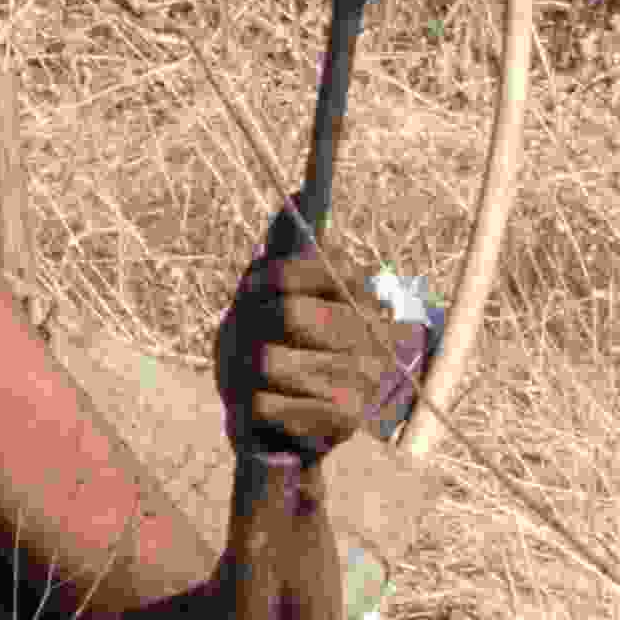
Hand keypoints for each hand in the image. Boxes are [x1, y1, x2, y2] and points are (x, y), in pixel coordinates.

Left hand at [211, 239, 402, 468]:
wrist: (270, 425)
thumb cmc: (265, 346)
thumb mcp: (263, 293)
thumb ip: (280, 246)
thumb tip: (297, 193)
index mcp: (355, 290)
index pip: (313, 265)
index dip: (267, 279)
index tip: (254, 293)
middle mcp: (370, 330)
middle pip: (287, 313)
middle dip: (252, 330)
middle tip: (253, 345)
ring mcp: (363, 375)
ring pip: (270, 361)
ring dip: (248, 373)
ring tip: (261, 381)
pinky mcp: (346, 418)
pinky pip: (268, 402)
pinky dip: (254, 407)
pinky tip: (270, 408)